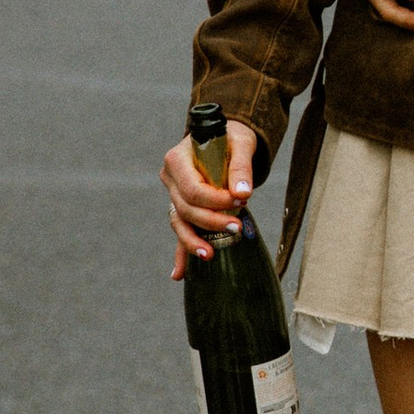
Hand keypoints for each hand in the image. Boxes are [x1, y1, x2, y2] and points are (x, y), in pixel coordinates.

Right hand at [162, 116, 256, 269]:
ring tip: (211, 254)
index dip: (215, 200)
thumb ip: (241, 167)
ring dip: (194, 241)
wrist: (224, 138)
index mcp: (177, 159)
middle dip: (210, 221)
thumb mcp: (241, 143)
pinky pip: (181, 231)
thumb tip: (243, 193)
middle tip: (237, 226)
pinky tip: (179, 275)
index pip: (192, 189)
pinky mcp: (182, 208)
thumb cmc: (232, 138)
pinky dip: (181, 253)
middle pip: (186, 208)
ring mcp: (173, 195)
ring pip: (180, 223)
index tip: (240, 199)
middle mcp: (170, 178)